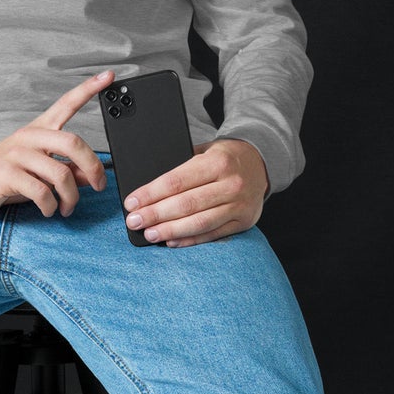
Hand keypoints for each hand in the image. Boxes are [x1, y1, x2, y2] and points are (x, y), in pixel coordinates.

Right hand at [0, 70, 113, 216]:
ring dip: (70, 197)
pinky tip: (48, 209)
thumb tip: (91, 176)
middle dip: (93, 168)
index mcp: (40, 129)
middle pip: (73, 143)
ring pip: (61, 174)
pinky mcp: (8, 174)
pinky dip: (51, 206)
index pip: (66, 103)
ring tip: (66, 207)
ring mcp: (18, 154)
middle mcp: (30, 136)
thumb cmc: (7, 174)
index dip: (88, 89)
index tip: (109, 76)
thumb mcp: (39, 170)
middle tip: (98, 186)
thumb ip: (67, 170)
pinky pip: (42, 192)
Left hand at [122, 137, 268, 247]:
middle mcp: (231, 184)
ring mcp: (239, 205)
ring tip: (149, 234)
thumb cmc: (225, 158)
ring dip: (170, 231)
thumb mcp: (205, 151)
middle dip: (155, 214)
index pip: (176, 181)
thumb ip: (182, 167)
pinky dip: (190, 240)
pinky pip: (212, 235)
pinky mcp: (243, 222)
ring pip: (199, 223)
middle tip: (134, 221)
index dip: (150, 194)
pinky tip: (172, 241)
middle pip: (186, 204)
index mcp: (217, 162)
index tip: (132, 202)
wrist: (261, 164)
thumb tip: (148, 189)